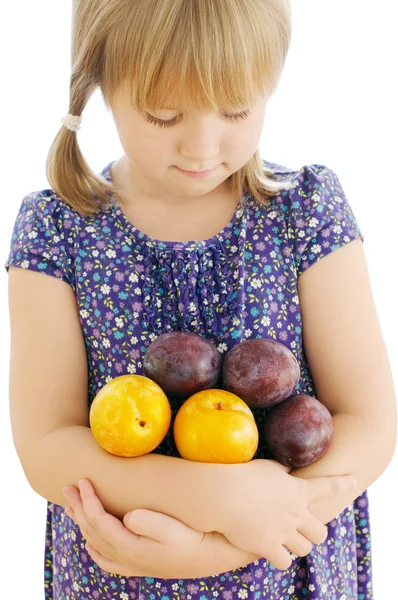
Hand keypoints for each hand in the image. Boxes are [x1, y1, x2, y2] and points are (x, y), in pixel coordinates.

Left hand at [62, 479, 218, 578]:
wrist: (211, 556)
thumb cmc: (194, 537)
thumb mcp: (173, 528)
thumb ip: (147, 522)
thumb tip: (126, 517)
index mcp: (130, 547)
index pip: (99, 521)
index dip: (88, 500)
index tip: (83, 480)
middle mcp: (126, 559)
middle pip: (92, 531)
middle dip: (78, 508)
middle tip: (67, 487)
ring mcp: (132, 563)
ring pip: (96, 543)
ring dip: (82, 523)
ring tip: (70, 507)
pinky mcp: (140, 564)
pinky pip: (107, 560)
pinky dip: (94, 549)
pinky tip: (89, 543)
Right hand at [217, 458, 356, 570]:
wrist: (223, 494)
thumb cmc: (243, 475)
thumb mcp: (267, 467)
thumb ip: (282, 470)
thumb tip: (288, 471)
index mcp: (297, 490)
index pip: (327, 486)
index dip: (341, 483)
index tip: (354, 480)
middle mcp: (295, 513)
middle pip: (320, 532)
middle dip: (313, 533)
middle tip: (302, 530)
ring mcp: (283, 531)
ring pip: (304, 549)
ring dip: (297, 546)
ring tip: (285, 541)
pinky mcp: (268, 546)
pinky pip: (284, 562)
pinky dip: (280, 558)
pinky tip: (272, 551)